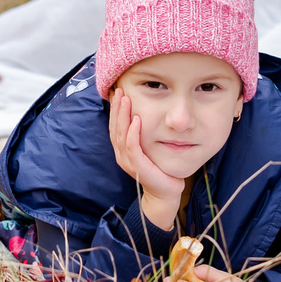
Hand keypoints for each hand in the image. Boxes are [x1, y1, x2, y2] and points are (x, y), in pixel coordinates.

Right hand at [109, 84, 183, 228]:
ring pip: (121, 135)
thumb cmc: (159, 168)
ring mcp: (127, 161)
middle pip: (114, 127)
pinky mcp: (137, 167)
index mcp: (122, 149)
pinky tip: (136, 120)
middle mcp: (121, 154)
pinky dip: (132, 133)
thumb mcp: (149, 147)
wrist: (165, 192)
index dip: (115, 109)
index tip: (118, 91)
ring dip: (122, 115)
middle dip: (116, 108)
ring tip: (125, 99)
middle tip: (120, 90)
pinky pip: (132, 147)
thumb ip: (143, 133)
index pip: (115, 125)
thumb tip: (143, 112)